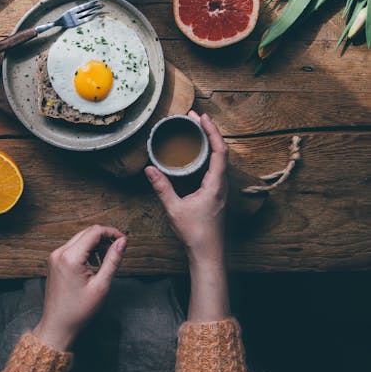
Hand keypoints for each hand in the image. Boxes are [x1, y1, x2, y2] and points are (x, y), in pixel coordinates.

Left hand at [33, 225, 126, 351]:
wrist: (57, 326)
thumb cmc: (79, 310)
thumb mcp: (101, 285)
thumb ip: (113, 260)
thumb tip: (122, 241)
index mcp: (71, 257)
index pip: (95, 232)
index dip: (112, 232)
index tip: (124, 240)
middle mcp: (59, 252)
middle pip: (87, 232)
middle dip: (104, 237)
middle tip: (118, 249)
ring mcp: (55, 256)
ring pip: (80, 238)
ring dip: (95, 243)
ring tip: (106, 260)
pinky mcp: (54, 261)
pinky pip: (73, 247)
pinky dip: (86, 250)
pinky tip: (94, 263)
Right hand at [145, 112, 227, 268]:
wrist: (208, 253)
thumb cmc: (195, 234)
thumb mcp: (174, 209)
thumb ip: (162, 188)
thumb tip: (149, 170)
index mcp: (215, 184)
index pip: (219, 150)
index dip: (212, 131)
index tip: (201, 117)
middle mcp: (222, 184)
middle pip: (221, 150)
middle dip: (208, 131)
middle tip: (194, 118)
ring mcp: (221, 189)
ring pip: (219, 159)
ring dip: (209, 142)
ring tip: (195, 130)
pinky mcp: (217, 194)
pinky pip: (215, 167)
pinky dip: (207, 154)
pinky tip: (196, 154)